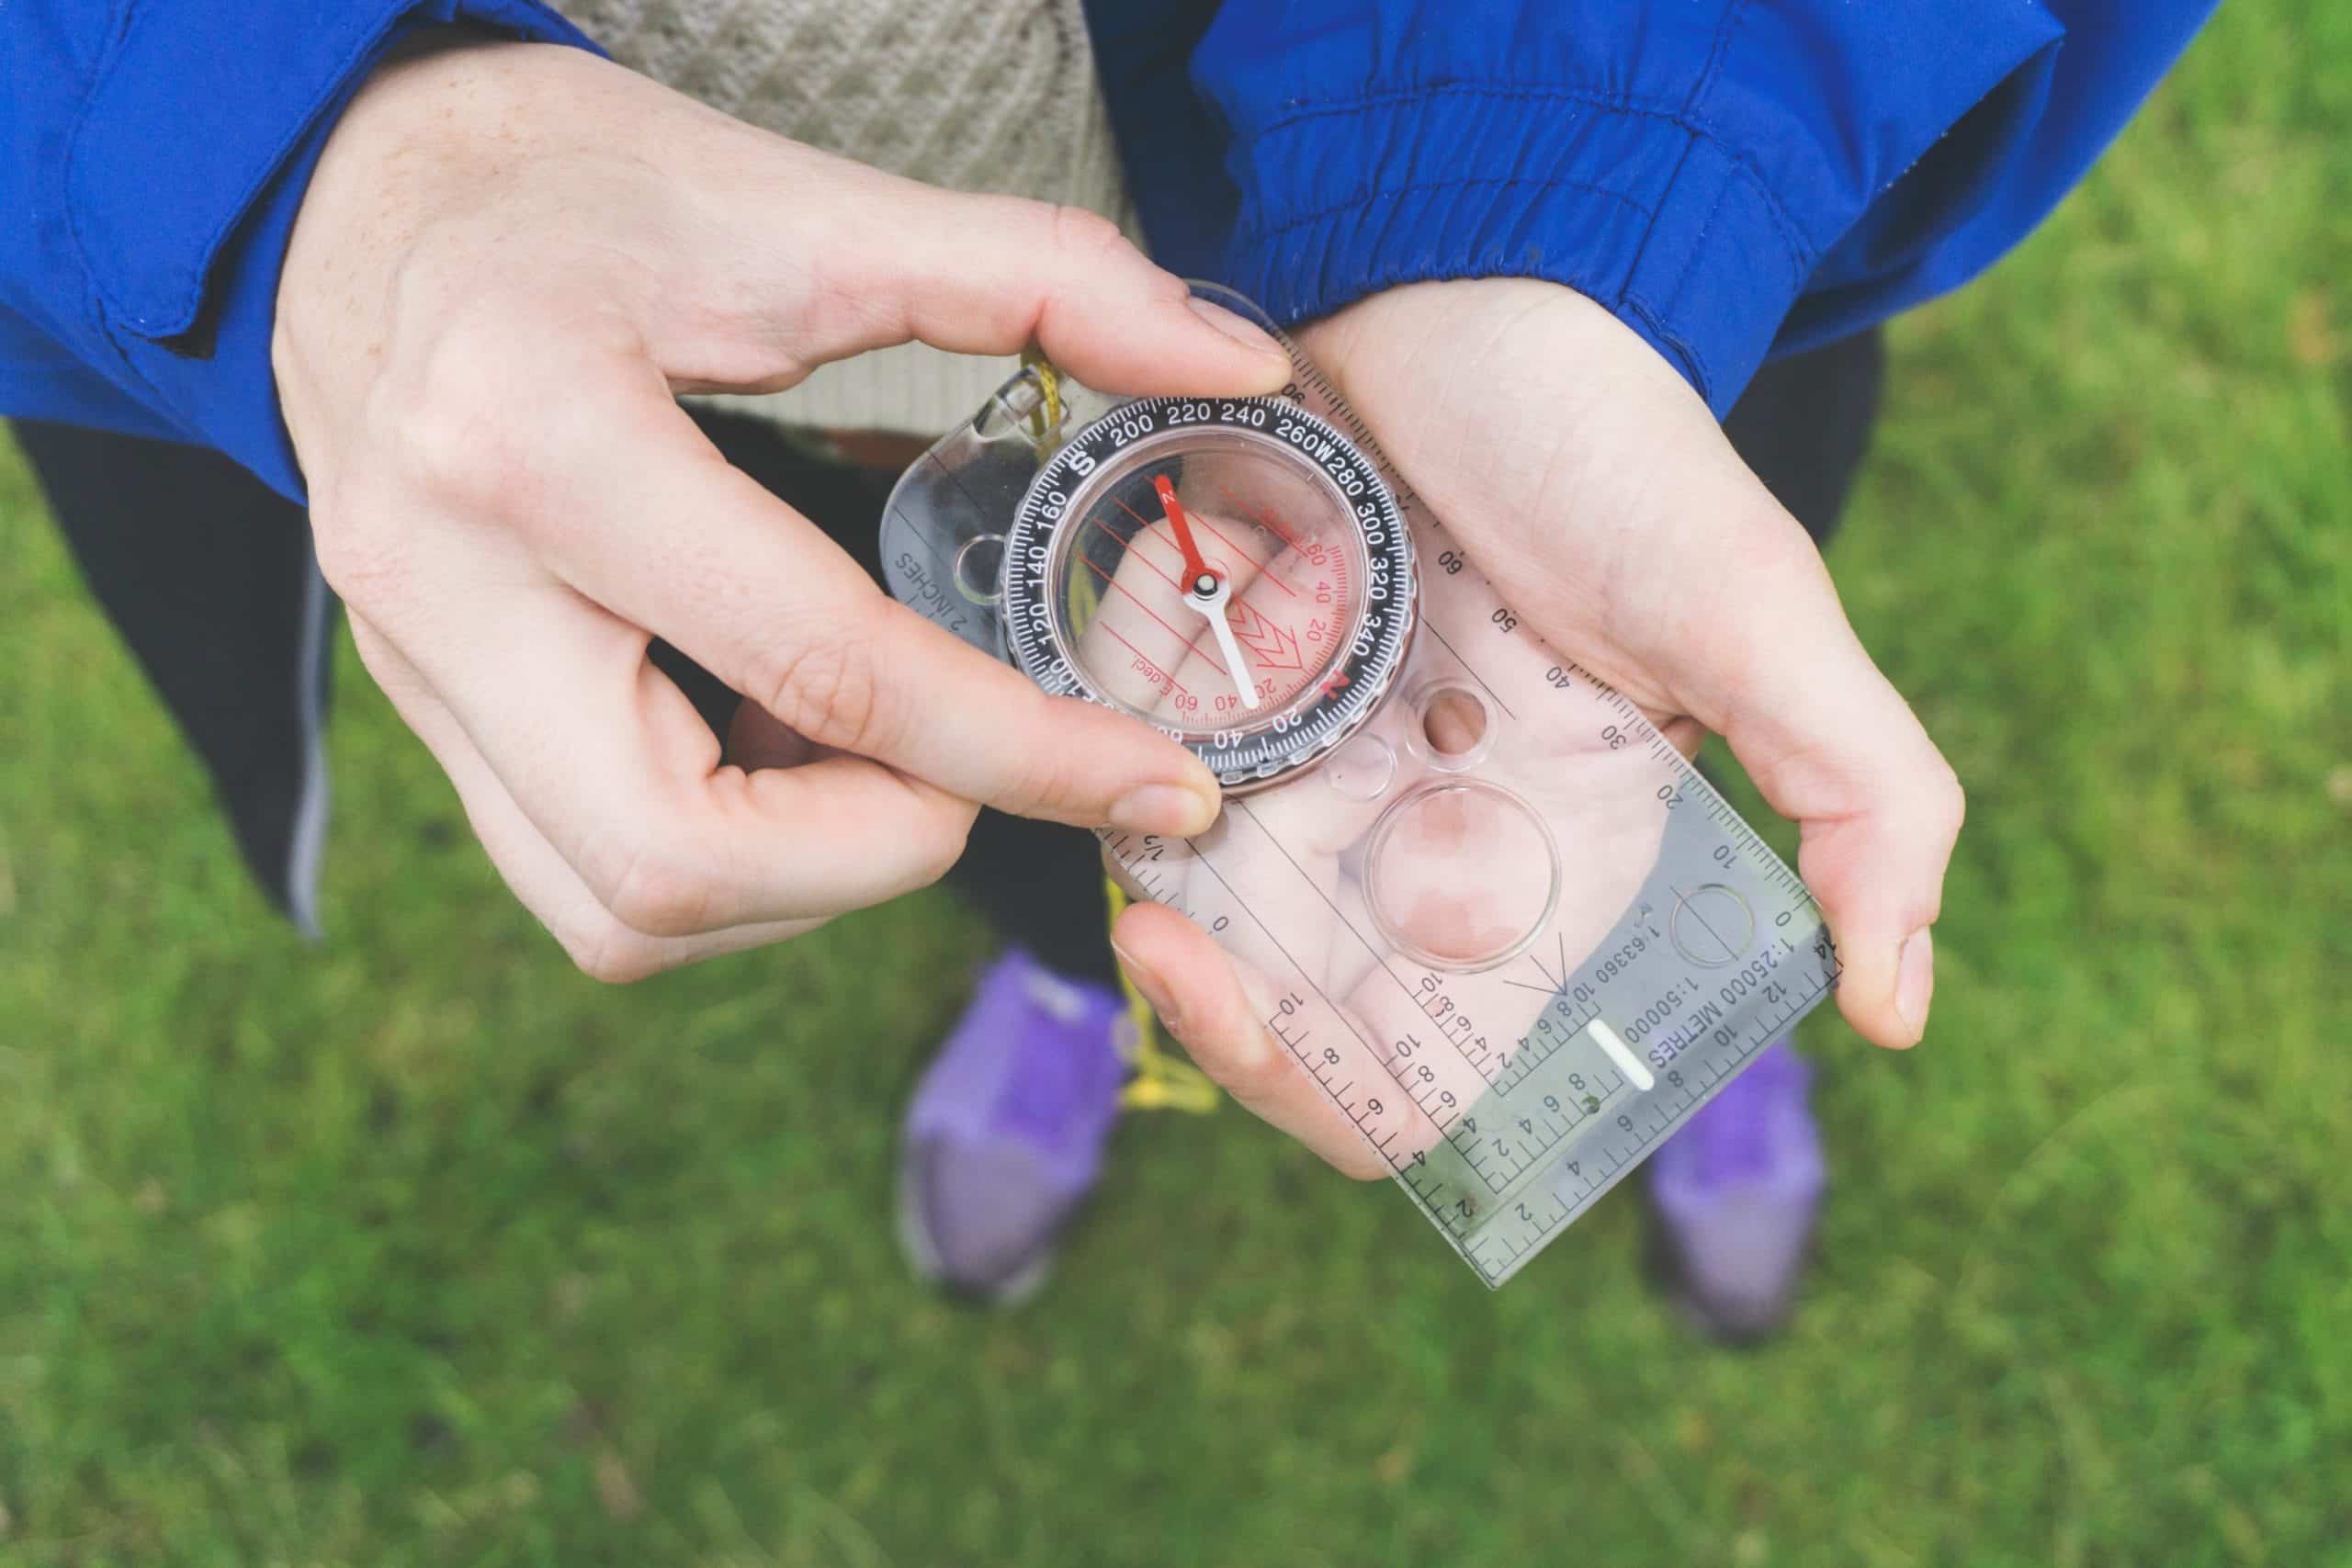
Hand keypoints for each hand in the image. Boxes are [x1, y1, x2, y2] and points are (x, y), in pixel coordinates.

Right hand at [274, 39, 1288, 978]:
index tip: (1157, 784)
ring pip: (615, 908)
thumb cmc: (571, 182)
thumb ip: (1037, 278)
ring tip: (869, 744)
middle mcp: (446, 586)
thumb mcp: (802, 205)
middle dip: (876, 856)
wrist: (350, 187)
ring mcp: (415, 667)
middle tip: (969, 770)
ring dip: (795, 875)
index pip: (821, 666)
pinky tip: (778, 739)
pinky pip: (579, 868)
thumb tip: (1232, 363)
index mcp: (539, 438)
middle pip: (674, 863)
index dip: (1022, 754)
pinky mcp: (423, 705)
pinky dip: (723, 854)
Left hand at [1112, 279, 1961, 1172]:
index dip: (1349, 1101)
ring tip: (1150, 858)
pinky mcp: (1224, 691)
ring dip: (1162, 911)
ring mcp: (1315, 769)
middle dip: (1228, 1021)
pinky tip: (1119, 761)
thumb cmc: (1613, 448)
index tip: (1270, 1030)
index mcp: (1547, 869)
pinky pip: (1136, 794)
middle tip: (1172, 948)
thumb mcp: (1756, 617)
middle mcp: (1424, 842)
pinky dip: (1119, 793)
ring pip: (1203, 928)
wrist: (1463, 275)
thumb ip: (1865, 802)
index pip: (1447, 1073)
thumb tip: (1899, 1016)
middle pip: (1298, 1029)